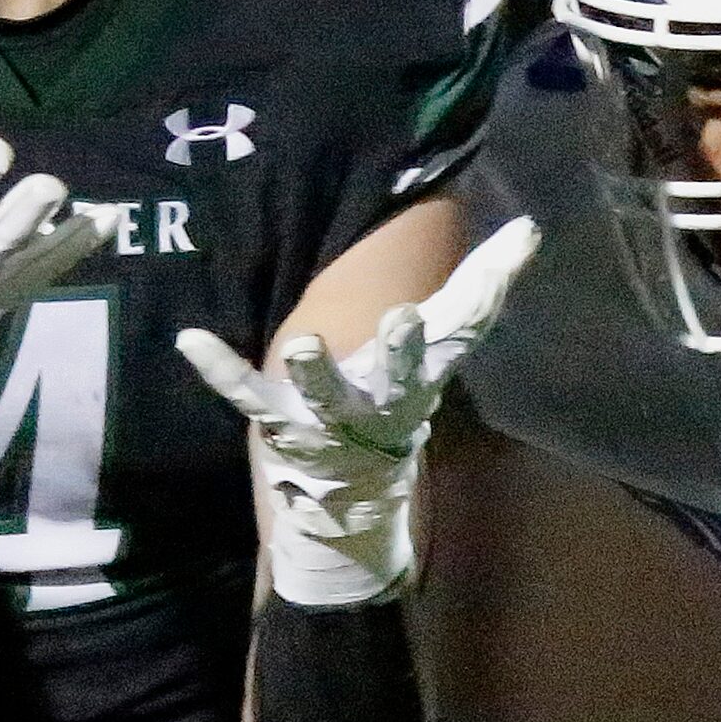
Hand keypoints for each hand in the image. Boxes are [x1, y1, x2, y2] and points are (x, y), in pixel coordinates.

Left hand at [176, 216, 540, 605]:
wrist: (355, 494)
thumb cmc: (401, 398)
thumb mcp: (445, 347)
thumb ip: (484, 286)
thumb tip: (530, 227)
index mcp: (421, 380)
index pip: (449, 343)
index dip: (460, 314)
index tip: (456, 286)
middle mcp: (380, 402)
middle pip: (396, 377)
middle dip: (399, 353)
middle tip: (398, 319)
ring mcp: (326, 418)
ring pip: (322, 394)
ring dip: (316, 371)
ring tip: (305, 340)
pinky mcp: (278, 424)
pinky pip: (247, 394)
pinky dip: (220, 367)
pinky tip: (189, 338)